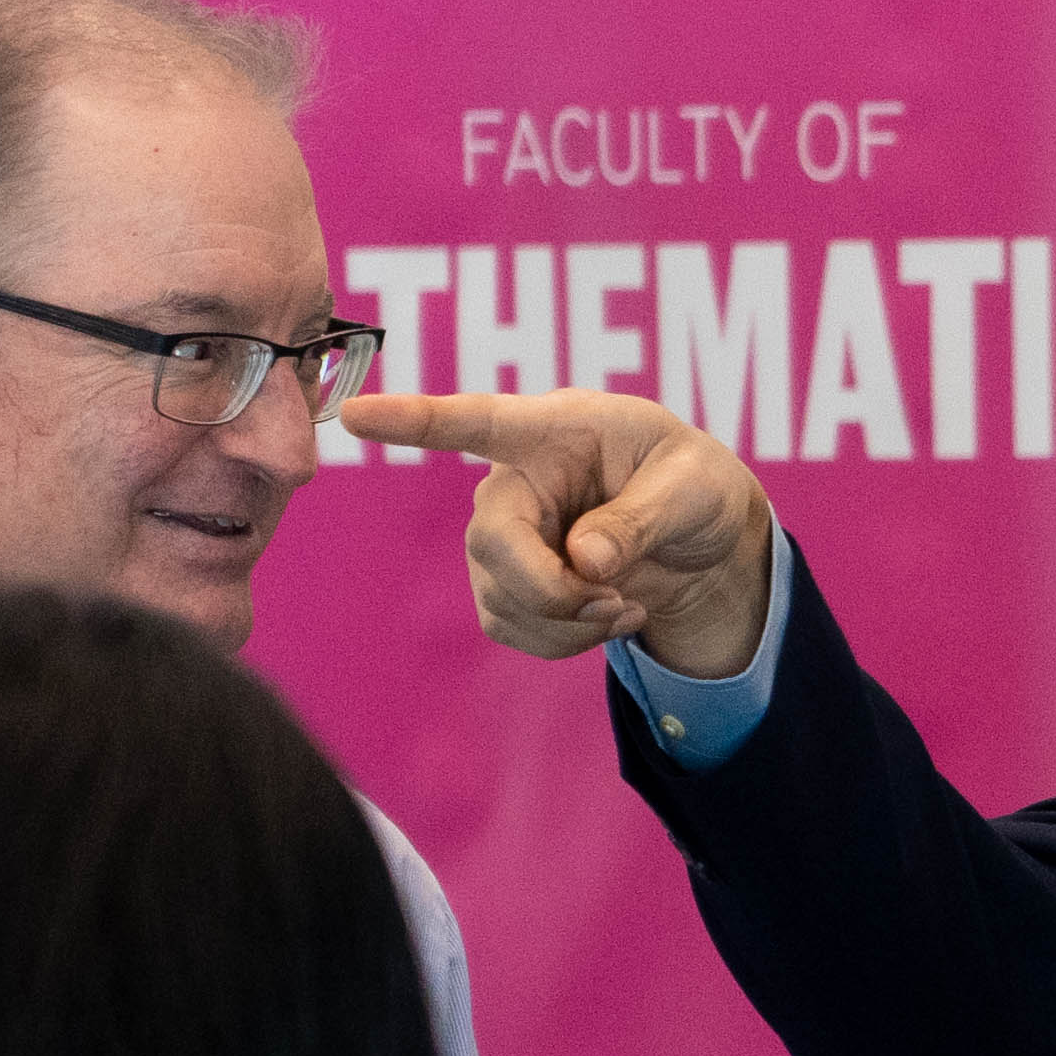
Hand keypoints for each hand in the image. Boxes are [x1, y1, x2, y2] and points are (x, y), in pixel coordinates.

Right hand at [330, 389, 781, 677]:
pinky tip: (606, 619)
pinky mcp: (507, 581)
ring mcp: (505, 533)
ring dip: (566, 622)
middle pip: (492, 542)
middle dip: (553, 590)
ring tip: (625, 607)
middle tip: (617, 601)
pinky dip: (562, 640)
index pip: (476, 421)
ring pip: (498, 596)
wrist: (700, 542)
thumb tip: (583, 560)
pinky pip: (508, 626)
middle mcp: (515, 479)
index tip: (355, 415)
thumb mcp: (694, 489)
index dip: (414, 421)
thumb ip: (641, 518)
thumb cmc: (695, 487)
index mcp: (557, 430)